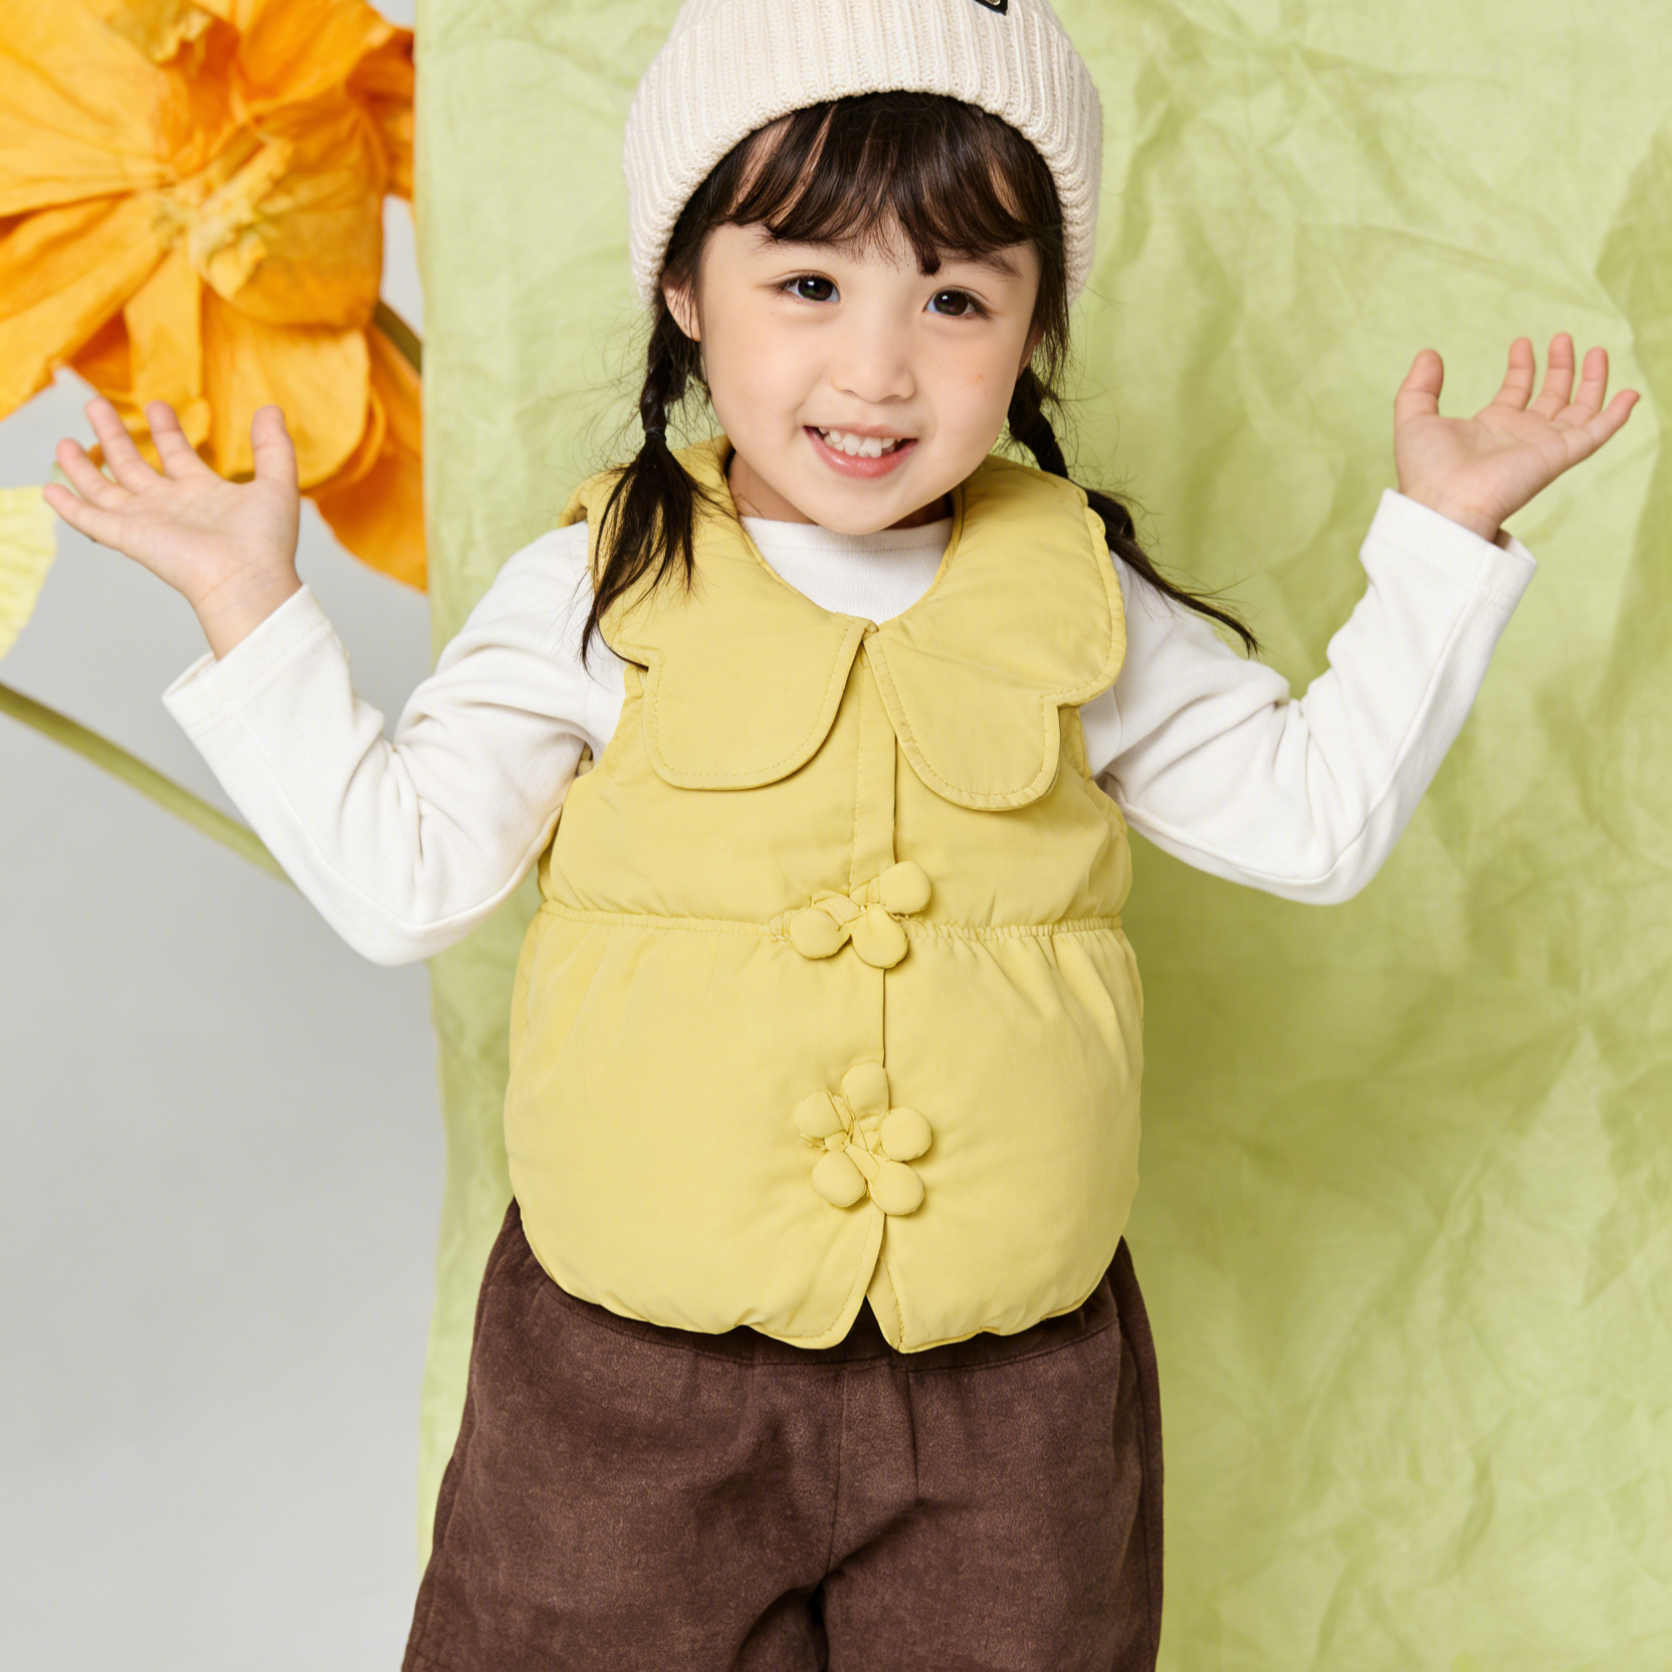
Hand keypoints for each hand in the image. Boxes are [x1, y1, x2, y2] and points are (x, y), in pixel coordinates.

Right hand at [44, 396, 301, 614]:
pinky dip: (70, 506)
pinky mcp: (128, 537)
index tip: (157, 406)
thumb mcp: (277, 484)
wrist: (246, 578)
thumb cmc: (265, 541)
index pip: (176, 455)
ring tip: (64, 441)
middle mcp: (171, 506)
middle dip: (115, 436)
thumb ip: (274, 447)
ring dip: (84, 466)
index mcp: (203, 494)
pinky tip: (51, 490)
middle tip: (96, 405)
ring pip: (106, 489)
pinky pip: (90, 519)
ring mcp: (147, 522)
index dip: (165, 431)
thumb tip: (270, 409)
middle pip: (133, 466)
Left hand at [1392, 334, 1639, 541]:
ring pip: (1579, 410)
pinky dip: (1615, 416)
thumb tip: (1428, 353)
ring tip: (1596, 351)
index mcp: (1490, 427)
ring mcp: (1542, 446)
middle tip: (1564, 339)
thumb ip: (1419, 386)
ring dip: (1591, 382)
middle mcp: (1520, 436)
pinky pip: (1596, 433)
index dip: (1522, 367)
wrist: (1444, 503)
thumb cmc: (1426, 469)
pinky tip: (1629, 394)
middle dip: (1560, 368)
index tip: (1523, 343)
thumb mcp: (1413, 418)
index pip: (1515, 392)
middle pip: (1551, 398)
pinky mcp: (1559, 455)